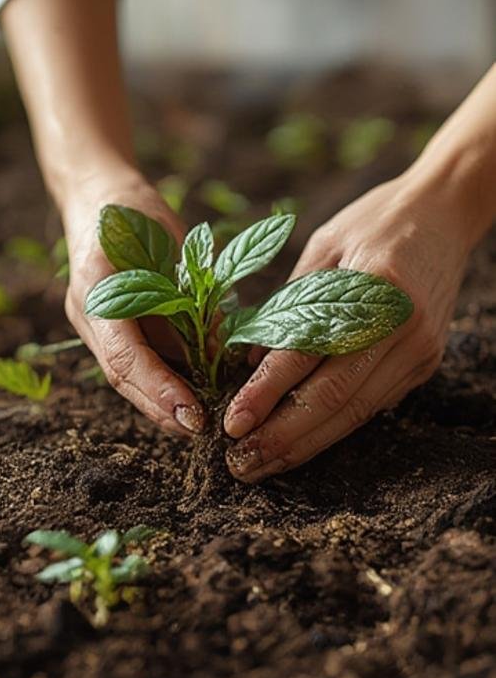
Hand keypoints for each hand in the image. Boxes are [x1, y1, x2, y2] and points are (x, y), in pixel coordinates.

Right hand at [62, 173, 205, 435]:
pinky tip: (187, 400)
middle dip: (160, 408)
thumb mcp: (171, 242)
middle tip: (198, 429)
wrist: (98, 195)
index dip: (159, 389)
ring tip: (196, 423)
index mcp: (94, 292)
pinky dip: (160, 384)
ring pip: (127, 378)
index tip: (190, 413)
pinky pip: (135, 364)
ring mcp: (94, 327)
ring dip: (160, 404)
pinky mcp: (108, 331)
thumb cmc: (133, 208)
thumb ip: (189, 293)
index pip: (125, 356)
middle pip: (123, 377)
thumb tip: (219, 348)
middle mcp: (89, 317)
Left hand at [222, 175, 473, 481]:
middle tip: (239, 464)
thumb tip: (251, 363)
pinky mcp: (423, 366)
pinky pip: (369, 407)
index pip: (308, 354)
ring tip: (259, 466)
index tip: (233, 424)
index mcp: (375, 289)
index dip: (267, 394)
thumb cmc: (375, 222)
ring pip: (352, 414)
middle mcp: (402, 327)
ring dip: (302, 447)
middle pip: (332, 399)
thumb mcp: (323, 245)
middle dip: (281, 438)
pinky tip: (296, 446)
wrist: (445, 211)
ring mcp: (418, 352)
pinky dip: (329, 431)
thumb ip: (289, 304)